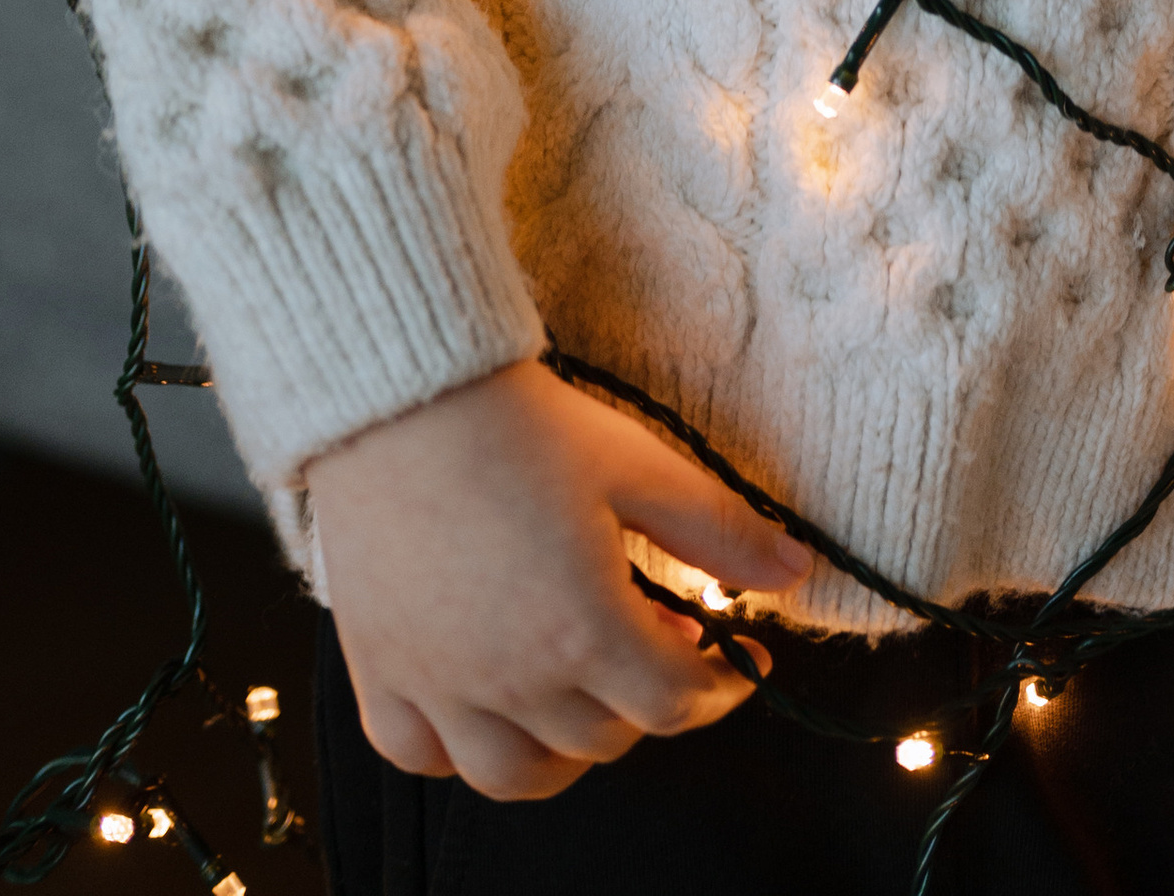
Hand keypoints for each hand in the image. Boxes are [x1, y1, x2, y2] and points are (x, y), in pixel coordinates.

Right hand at [306, 360, 810, 798]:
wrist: (403, 396)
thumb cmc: (521, 426)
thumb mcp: (640, 465)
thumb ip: (719, 530)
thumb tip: (793, 571)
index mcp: (583, 632)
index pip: (673, 704)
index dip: (720, 686)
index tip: (736, 658)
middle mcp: (510, 678)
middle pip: (603, 739)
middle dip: (648, 700)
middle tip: (660, 641)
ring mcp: (439, 685)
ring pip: (514, 776)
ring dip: (563, 750)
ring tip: (584, 694)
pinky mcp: (380, 671)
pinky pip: (419, 755)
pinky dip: (458, 751)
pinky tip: (486, 708)